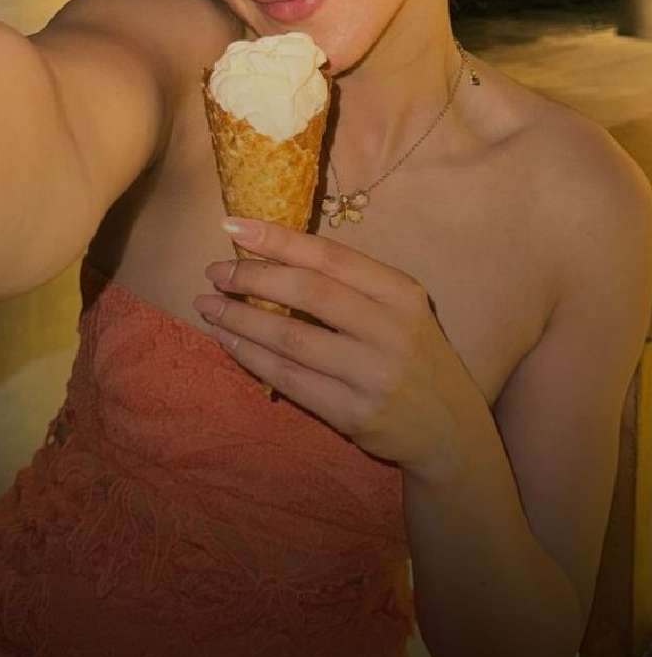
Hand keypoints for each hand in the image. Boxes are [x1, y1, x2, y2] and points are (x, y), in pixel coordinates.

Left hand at [194, 217, 470, 477]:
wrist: (449, 429)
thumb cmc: (411, 356)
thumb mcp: (398, 310)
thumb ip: (351, 286)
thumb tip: (274, 257)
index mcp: (400, 292)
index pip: (330, 256)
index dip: (278, 239)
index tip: (233, 227)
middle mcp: (390, 329)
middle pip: (307, 292)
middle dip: (251, 278)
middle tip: (215, 272)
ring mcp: (372, 373)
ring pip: (291, 338)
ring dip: (240, 319)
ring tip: (208, 306)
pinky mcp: (353, 413)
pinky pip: (289, 379)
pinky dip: (251, 357)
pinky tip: (228, 341)